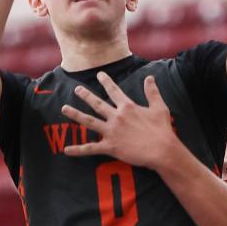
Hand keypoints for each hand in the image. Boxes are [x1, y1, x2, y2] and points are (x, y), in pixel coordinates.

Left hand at [61, 73, 176, 168]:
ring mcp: (112, 132)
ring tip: (64, 109)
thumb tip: (150, 77)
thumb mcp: (160, 107)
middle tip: (76, 89)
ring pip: (89, 121)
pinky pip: (91, 148)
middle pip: (97, 104)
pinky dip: (78, 150)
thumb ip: (152, 92)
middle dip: (85, 95)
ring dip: (75, 115)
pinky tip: (66, 150)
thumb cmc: (162, 130)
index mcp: (127, 107)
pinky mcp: (110, 147)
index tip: (99, 74)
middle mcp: (117, 117)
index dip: (106, 81)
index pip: (114, 91)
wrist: (162, 150)